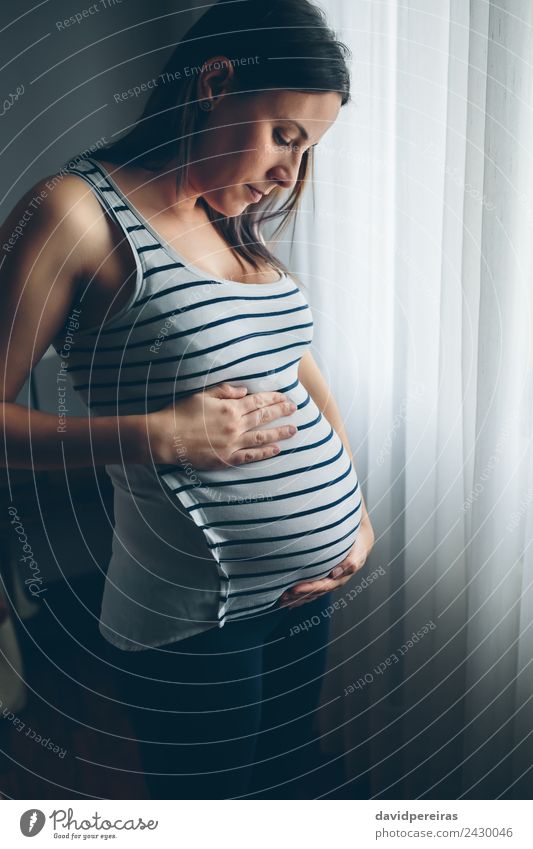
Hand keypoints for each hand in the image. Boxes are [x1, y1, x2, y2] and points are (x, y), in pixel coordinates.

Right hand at [146, 382, 297, 468]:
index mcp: (230, 408)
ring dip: (279, 433)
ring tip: (293, 430)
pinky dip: (265, 453)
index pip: (258, 401)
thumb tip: (244, 391)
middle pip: (264, 417)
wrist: (166, 437)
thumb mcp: (202, 395)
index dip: (273, 398)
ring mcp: (232, 443)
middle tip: (294, 409)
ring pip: (262, 437)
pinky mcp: (227, 459)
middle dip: (281, 412)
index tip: (285, 397)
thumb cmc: (180, 413)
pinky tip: (276, 450)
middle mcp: (235, 425)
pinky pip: (250, 456)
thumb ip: (225, 391)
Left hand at [279, 515, 374, 608]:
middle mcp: (332, 583)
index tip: (294, 590)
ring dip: (296, 599)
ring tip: (281, 602)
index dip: (308, 589)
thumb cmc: (357, 547)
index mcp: (340, 578)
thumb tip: (336, 572)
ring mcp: (327, 583)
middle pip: (313, 593)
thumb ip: (350, 562)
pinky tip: (289, 600)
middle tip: (282, 598)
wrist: (359, 544)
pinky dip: (300, 596)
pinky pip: (310, 591)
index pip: (321, 586)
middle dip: (298, 597)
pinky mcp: (323, 580)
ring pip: (310, 594)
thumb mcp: (356, 553)